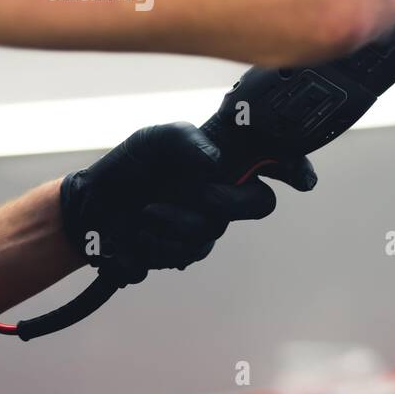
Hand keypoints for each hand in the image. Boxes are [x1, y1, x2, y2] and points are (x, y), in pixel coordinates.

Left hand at [59, 121, 315, 285]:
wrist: (92, 206)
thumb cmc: (131, 164)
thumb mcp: (154, 138)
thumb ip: (185, 140)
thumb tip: (213, 162)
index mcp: (226, 160)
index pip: (274, 162)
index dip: (296, 169)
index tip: (302, 181)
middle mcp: (225, 192)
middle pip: (260, 205)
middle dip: (233, 202)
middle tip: (203, 193)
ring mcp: (207, 223)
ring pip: (215, 232)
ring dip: (177, 223)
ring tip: (146, 212)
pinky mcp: (185, 250)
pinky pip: (187, 254)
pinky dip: (159, 244)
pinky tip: (140, 234)